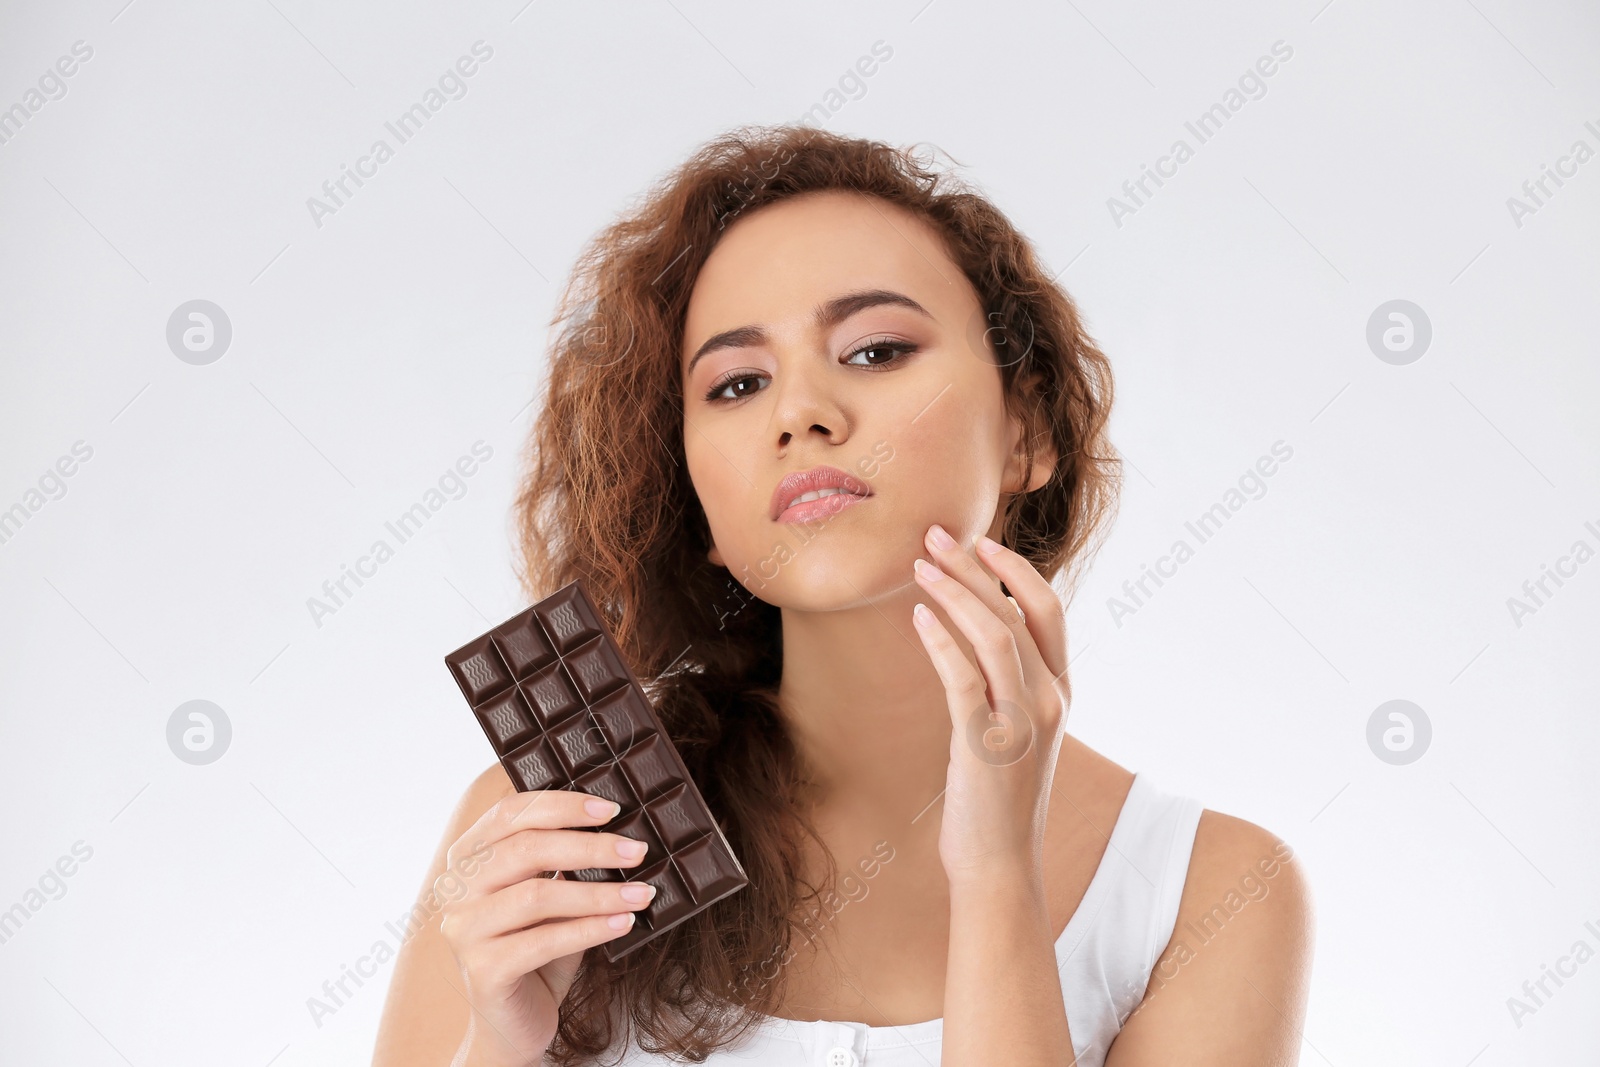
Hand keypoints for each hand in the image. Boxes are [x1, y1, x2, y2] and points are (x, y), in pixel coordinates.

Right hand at [437, 789, 657, 1066]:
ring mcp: (463, 930)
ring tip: (642, 892)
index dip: (563, 805)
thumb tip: (621, 829)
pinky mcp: (482, 970)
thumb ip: (565, 860)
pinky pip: (543, 941)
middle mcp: (456, 888)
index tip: (612, 809)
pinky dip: (590, 930)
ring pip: (537, 894)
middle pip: (525, 848)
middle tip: (637, 850)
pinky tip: (624, 923)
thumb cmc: (537, 948)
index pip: (510, 813)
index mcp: (468, 857)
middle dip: (590, 846)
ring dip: (598, 892)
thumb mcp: (550, 895)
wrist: (514, 1021)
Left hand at [911, 524, 1070, 885]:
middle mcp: (1050, 702)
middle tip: (934, 535)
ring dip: (955, 593)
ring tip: (919, 565)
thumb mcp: (1015, 732)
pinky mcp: (986, 745)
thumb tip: (974, 633)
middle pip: (1018, 612)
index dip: (1014, 570)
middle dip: (975, 567)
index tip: (979, 541)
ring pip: (995, 636)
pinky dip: (940, 640)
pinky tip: (917, 618)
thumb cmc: (997, 798)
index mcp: (1060, 694)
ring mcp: (1022, 724)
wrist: (999, 866)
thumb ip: (1008, 685)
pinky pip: (964, 677)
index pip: (1049, 611)